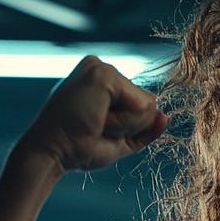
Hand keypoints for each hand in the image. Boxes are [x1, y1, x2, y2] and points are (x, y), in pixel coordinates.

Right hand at [16, 55, 167, 173]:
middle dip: (130, 126)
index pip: (143, 106)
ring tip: (95, 123)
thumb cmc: (80, 147)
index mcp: (104, 82)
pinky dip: (124, 122)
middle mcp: (102, 68)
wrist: (54, 152)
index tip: (96, 129)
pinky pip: (141, 106)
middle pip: (149, 104)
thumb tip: (165, 116)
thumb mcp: (120, 140)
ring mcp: (102, 68)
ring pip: (148, 106)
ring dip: (126, 125)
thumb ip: (145, 129)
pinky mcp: (104, 74)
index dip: (129, 128)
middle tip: (95, 127)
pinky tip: (97, 118)